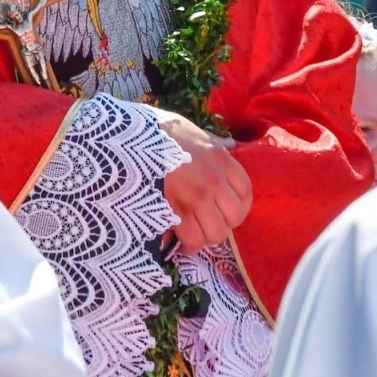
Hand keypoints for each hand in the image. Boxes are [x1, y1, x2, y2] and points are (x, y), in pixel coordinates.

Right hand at [153, 108, 251, 252]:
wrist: (130, 140)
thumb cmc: (161, 133)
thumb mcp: (193, 131)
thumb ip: (213, 142)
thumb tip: (229, 145)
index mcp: (220, 159)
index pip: (246, 192)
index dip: (241, 206)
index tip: (229, 210)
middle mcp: (214, 181)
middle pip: (234, 218)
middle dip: (223, 224)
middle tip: (209, 222)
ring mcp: (196, 198)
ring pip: (215, 234)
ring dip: (206, 237)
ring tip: (195, 232)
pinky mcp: (176, 212)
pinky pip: (192, 239)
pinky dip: (188, 245)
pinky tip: (182, 241)